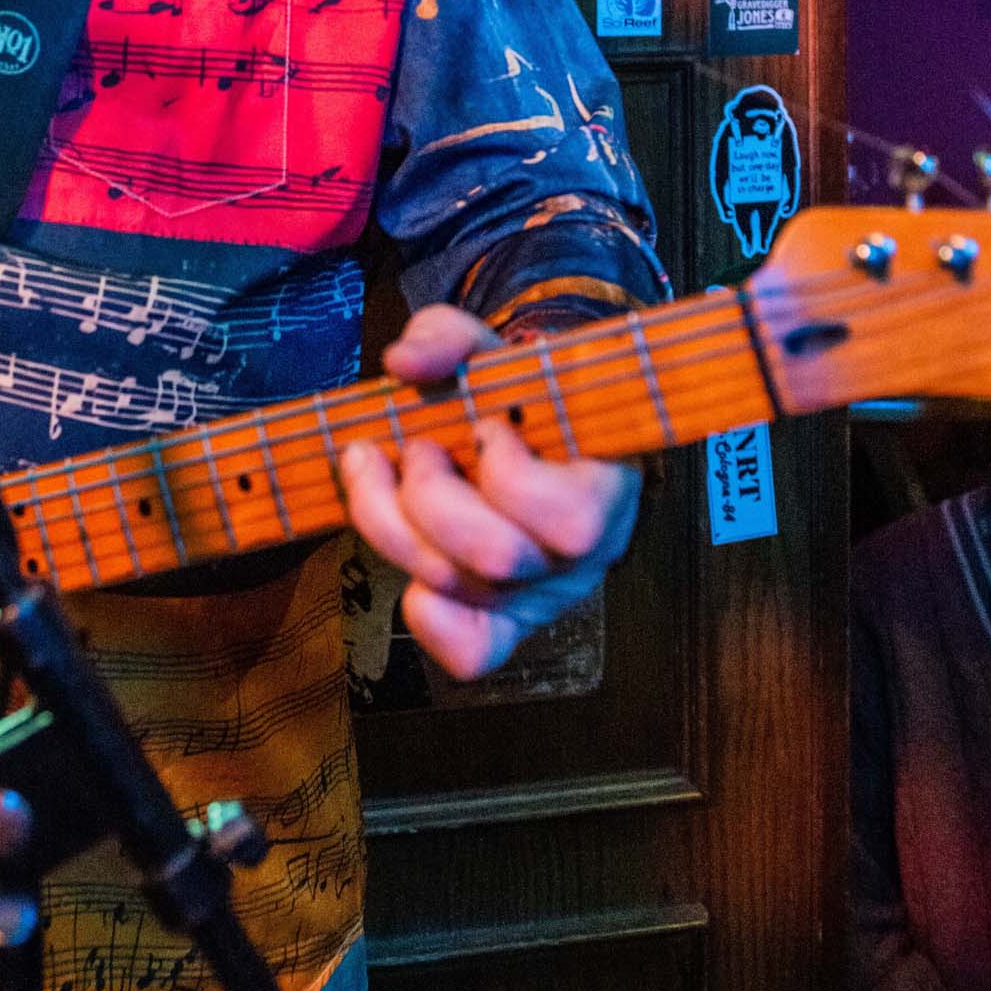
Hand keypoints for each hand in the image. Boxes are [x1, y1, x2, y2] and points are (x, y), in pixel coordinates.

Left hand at [339, 303, 640, 678]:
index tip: (486, 423)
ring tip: (385, 472)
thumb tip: (403, 361)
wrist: (539, 430)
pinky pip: (472, 653)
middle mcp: (581, 555)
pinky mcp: (507, 621)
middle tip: (418, 447)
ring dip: (397, 527)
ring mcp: (542, 594)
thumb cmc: (521, 395)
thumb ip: (447, 337)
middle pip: (498, 560)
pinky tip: (410, 572)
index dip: (509, 475)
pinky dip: (429, 620)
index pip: (571, 519)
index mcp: (605, 486)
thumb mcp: (491, 350)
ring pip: (464, 591)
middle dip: (430, 497)